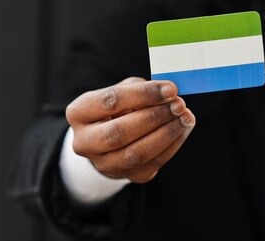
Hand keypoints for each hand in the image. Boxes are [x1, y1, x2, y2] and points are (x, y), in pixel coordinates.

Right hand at [65, 77, 195, 182]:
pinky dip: (171, 147)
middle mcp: (84, 142)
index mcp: (78, 113)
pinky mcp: (123, 176)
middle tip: (179, 105)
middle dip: (154, 117)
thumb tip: (168, 93)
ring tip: (185, 118)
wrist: (105, 138)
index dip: (143, 95)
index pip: (111, 102)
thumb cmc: (116, 107)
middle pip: (120, 132)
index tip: (170, 89)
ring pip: (136, 153)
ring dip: (166, 134)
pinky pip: (151, 165)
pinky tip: (182, 131)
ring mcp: (102, 163)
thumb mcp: (121, 90)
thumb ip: (140, 89)